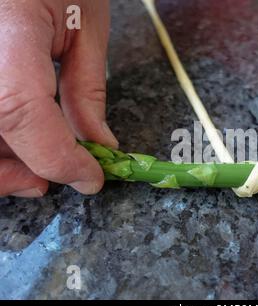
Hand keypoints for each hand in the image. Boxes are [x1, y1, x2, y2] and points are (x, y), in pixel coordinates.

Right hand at [0, 0, 116, 196]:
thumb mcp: (86, 25)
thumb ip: (87, 90)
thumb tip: (99, 146)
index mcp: (6, 23)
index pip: (19, 108)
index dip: (54, 155)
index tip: (89, 176)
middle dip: (12, 172)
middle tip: (51, 182)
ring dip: (2, 161)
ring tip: (37, 166)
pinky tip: (17, 142)